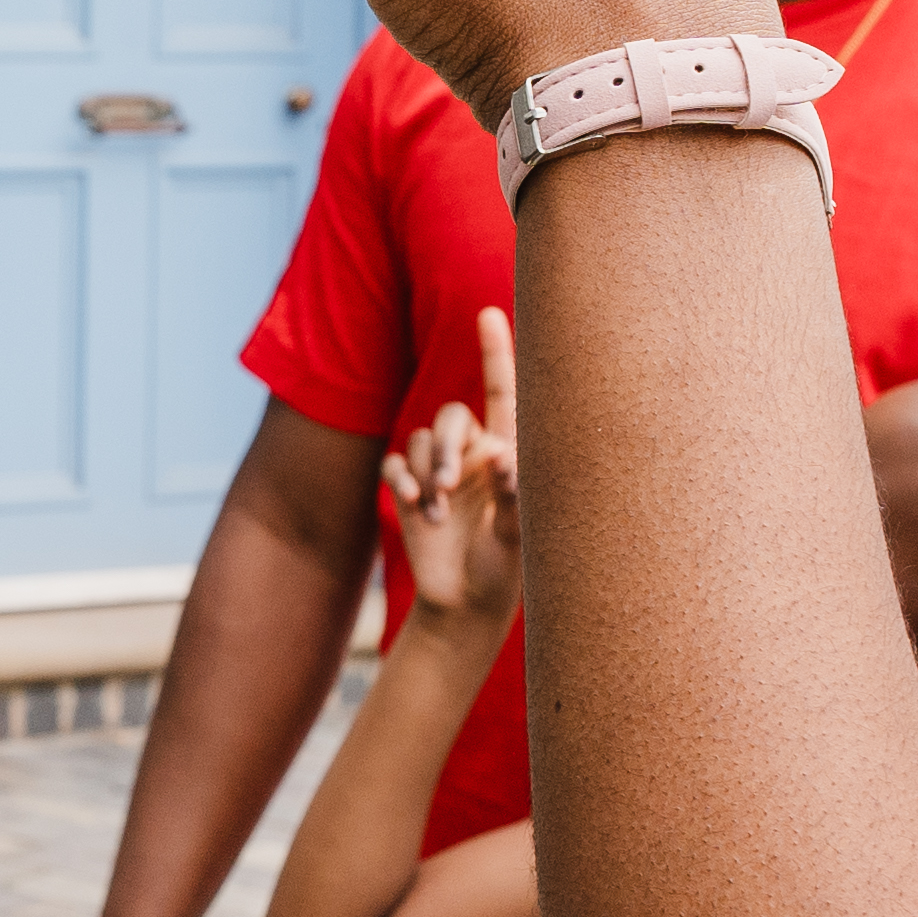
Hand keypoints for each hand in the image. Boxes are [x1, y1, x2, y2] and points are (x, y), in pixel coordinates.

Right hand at [385, 341, 526, 623]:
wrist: (466, 605)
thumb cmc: (506, 570)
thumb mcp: (521, 537)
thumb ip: (517, 497)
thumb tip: (504, 458)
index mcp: (508, 453)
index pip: (504, 394)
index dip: (495, 352)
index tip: (487, 312)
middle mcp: (474, 454)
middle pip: (451, 416)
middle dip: (444, 445)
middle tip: (447, 485)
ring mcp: (439, 470)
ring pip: (420, 441)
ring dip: (425, 473)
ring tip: (437, 514)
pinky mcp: (410, 489)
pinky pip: (395, 465)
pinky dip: (402, 481)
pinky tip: (417, 509)